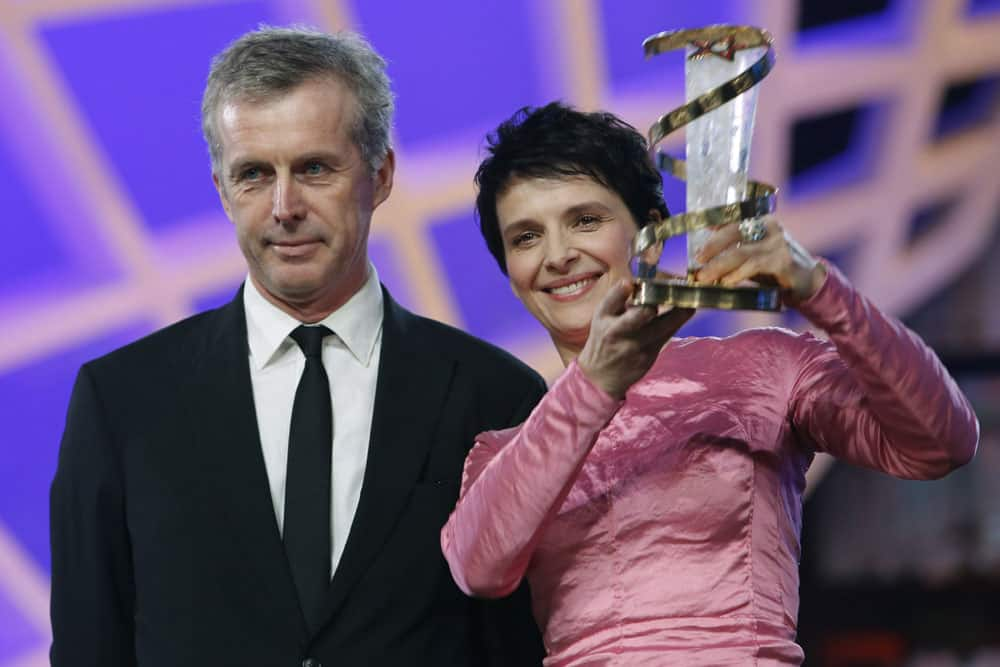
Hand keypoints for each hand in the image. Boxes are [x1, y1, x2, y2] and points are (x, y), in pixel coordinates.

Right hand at [577, 280, 693, 399]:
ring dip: (678, 314)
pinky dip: (676, 322)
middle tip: (670, 292)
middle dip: (651, 306)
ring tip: (690, 302)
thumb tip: (637, 282)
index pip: (610, 302)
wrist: (601, 376)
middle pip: (637, 316)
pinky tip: (687, 311)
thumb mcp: (602, 317)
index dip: (619, 291)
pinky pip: (666, 336)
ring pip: (661, 327)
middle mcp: (617, 332)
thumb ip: (617, 299)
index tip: (628, 283)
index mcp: (603, 318)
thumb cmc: (604, 339)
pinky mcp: (648, 357)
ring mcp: (634, 346)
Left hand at [693, 215, 825, 304]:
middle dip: (712, 247)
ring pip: (740, 252)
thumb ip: (733, 241)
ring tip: (704, 277)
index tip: (696, 244)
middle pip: (733, 232)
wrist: (807, 279)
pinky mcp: (782, 260)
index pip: (731, 219)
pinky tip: (726, 282)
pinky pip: (753, 266)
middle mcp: (769, 226)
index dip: (712, 229)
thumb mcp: (752, 250)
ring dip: (719, 266)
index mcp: (760, 219)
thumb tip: (706, 235)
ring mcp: (776, 243)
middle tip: (697, 260)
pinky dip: (736, 274)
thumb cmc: (774, 264)